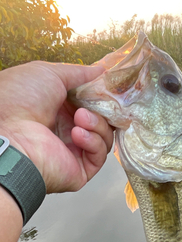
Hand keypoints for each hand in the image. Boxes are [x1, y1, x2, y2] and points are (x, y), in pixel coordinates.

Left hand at [0, 61, 113, 192]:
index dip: (102, 96)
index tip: (111, 88)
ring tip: (79, 118)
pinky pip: (99, 156)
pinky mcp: (79, 170)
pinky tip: (77, 134)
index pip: (91, 104)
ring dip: (97, 124)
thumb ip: (78, 72)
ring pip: (104, 137)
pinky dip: (93, 142)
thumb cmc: (20, 100)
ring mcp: (73, 151)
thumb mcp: (49, 74)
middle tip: (99, 103)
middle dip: (103, 110)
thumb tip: (101, 70)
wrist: (9, 135)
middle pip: (102, 120)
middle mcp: (66, 130)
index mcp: (57, 109)